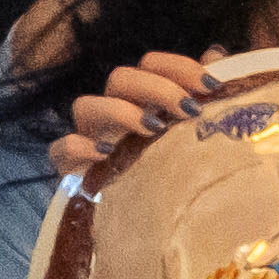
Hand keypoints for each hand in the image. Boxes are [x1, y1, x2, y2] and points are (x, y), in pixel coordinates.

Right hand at [48, 49, 224, 180]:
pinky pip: (62, 149)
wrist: (150, 223)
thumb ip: (203, 94)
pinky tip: (107, 153)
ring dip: (120, 111)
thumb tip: (216, 55)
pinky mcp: (71, 168)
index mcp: (141, 99)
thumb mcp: (195, 132)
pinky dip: (80, 146)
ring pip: (85, 105)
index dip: (179, 66)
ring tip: (153, 129)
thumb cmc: (174, 171)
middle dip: (157, 88)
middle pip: (121, 78)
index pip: (151, 64)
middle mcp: (113, 112)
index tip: (212, 85)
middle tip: (190, 109)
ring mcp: (89, 137)